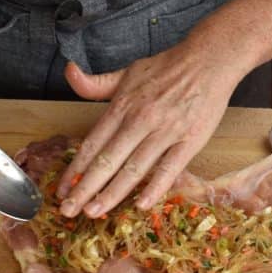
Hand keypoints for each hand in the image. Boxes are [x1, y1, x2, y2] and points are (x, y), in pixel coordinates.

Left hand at [56, 39, 246, 217]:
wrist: (209, 59)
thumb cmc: (167, 68)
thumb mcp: (127, 72)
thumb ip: (96, 82)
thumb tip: (68, 72)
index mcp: (122, 106)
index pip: (92, 144)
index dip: (75, 170)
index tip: (62, 190)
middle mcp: (140, 120)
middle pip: (107, 161)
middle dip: (85, 189)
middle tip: (69, 211)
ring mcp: (165, 132)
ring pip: (134, 169)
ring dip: (112, 193)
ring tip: (95, 213)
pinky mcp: (190, 141)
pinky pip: (169, 169)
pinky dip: (154, 188)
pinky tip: (140, 205)